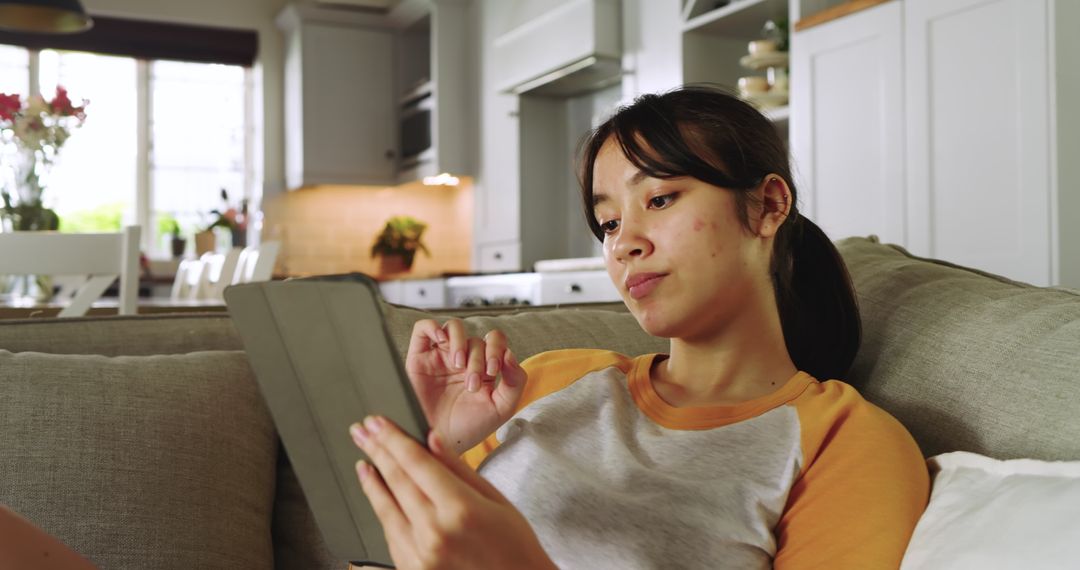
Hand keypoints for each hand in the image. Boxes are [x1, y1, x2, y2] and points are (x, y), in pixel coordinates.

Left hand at [350, 417, 556, 569]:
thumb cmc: (514, 544)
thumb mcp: (494, 498)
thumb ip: (458, 467)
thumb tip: (431, 437)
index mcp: (460, 508)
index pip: (416, 463)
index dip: (392, 438)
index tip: (377, 422)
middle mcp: (435, 532)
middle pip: (396, 481)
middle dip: (376, 451)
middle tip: (361, 432)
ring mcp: (420, 556)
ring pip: (385, 509)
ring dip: (371, 482)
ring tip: (363, 461)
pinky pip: (390, 535)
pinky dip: (381, 511)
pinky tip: (378, 496)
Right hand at [405, 319, 526, 454]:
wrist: (439, 443)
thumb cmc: (469, 429)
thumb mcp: (501, 408)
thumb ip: (515, 381)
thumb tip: (510, 353)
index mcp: (484, 368)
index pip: (495, 341)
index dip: (497, 350)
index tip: (492, 372)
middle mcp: (463, 359)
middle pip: (476, 339)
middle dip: (477, 360)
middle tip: (471, 384)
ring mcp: (441, 357)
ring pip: (454, 327)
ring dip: (460, 342)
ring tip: (457, 365)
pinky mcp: (419, 358)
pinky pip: (423, 329)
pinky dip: (432, 327)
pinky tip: (441, 341)